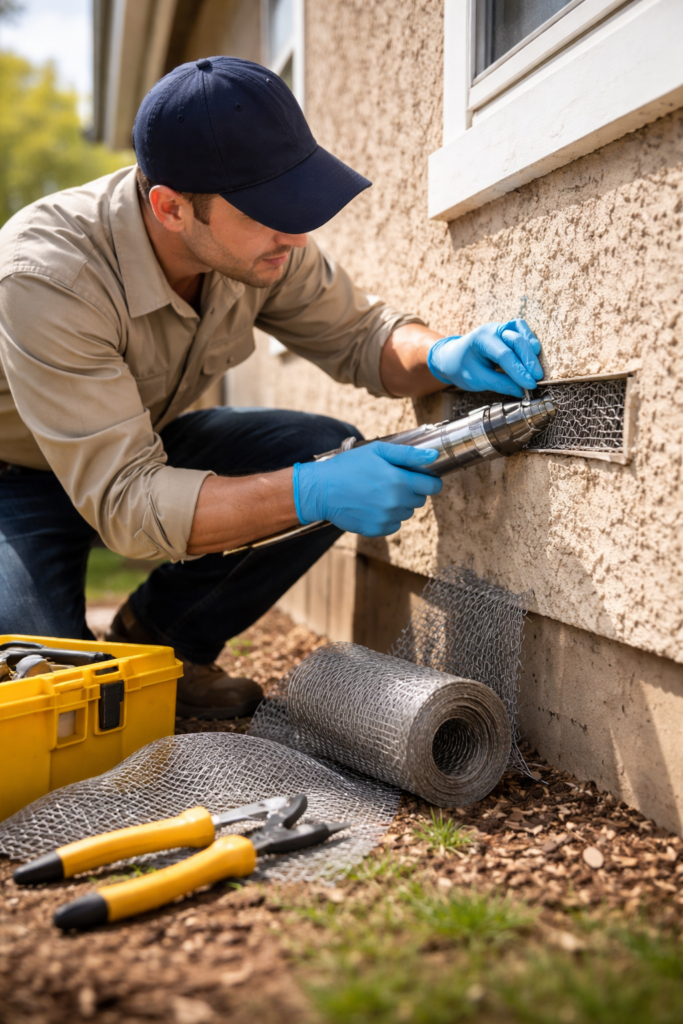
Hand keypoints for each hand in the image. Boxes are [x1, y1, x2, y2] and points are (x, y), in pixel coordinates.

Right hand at [293, 442, 442, 536]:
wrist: (322, 490)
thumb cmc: (349, 466)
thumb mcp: (378, 451)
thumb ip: (408, 454)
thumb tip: (434, 457)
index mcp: (399, 481)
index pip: (432, 487)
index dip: (430, 481)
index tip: (422, 478)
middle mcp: (396, 503)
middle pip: (420, 500)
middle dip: (412, 491)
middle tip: (392, 482)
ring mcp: (386, 519)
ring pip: (406, 513)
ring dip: (399, 504)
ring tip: (378, 493)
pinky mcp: (376, 530)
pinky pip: (393, 525)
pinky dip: (387, 517)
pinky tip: (372, 505)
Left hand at [427, 319, 543, 397]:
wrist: (452, 357)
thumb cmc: (461, 368)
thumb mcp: (476, 379)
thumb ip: (499, 384)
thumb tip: (521, 391)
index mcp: (480, 340)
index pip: (504, 355)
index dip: (519, 371)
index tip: (530, 385)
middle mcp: (491, 329)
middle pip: (516, 341)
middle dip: (528, 361)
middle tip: (537, 379)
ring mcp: (499, 327)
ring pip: (521, 331)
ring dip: (531, 349)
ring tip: (537, 367)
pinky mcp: (506, 330)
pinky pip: (521, 329)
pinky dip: (530, 339)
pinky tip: (535, 352)